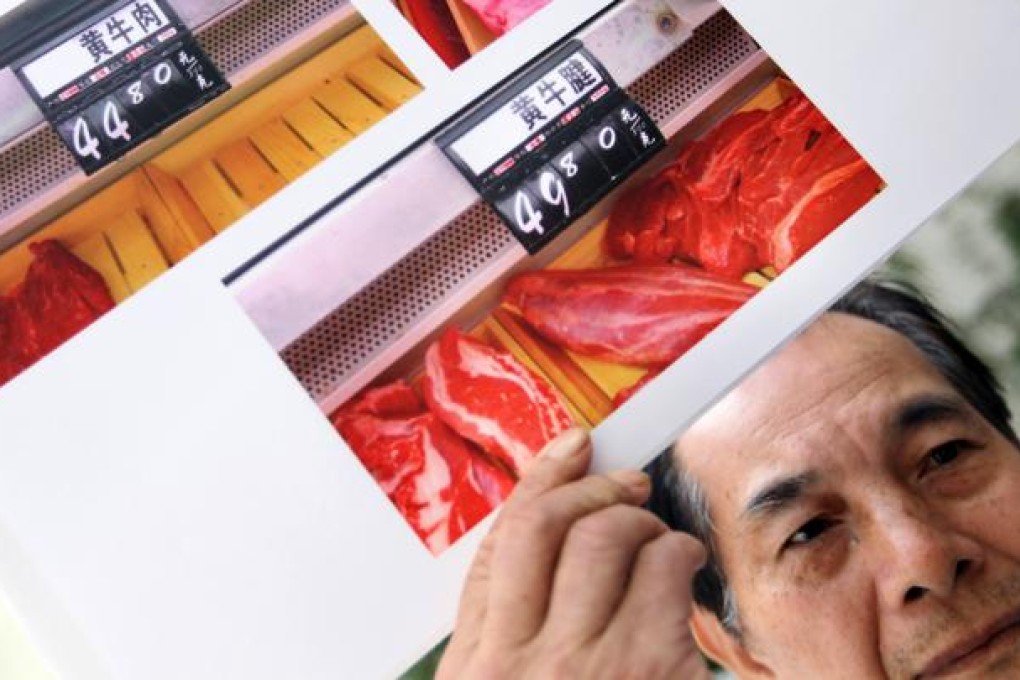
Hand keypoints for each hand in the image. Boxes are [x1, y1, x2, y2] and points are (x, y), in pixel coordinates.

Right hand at [438, 427, 710, 679]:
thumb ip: (514, 626)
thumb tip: (552, 530)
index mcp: (477, 670)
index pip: (499, 546)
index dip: (539, 483)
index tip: (570, 451)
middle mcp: (519, 664)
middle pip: (544, 526)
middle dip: (592, 487)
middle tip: (628, 482)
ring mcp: (584, 665)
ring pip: (606, 535)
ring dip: (642, 520)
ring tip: (662, 539)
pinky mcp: (651, 670)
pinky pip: (665, 568)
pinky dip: (681, 550)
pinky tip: (686, 566)